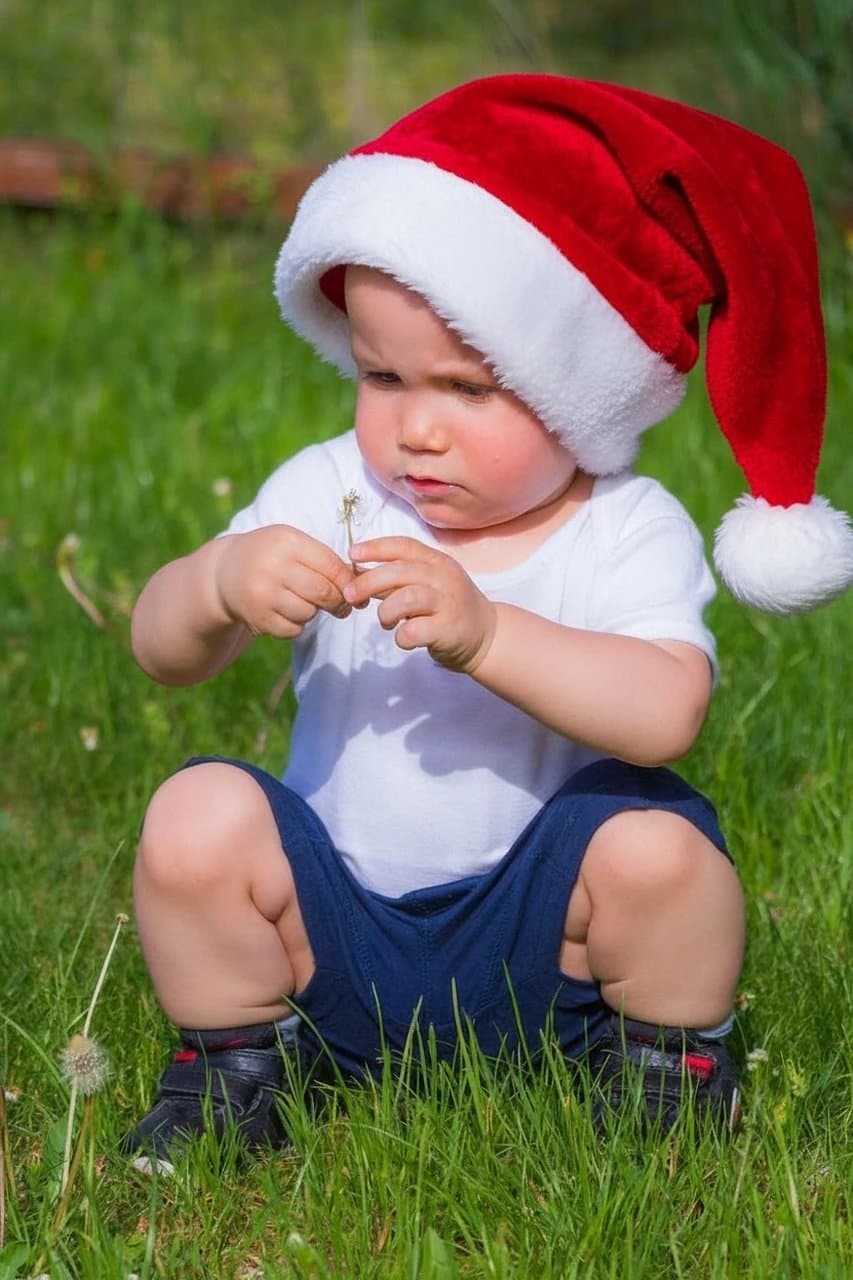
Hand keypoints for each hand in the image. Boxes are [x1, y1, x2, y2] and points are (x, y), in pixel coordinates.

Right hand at [212, 525, 357, 638]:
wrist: (225, 572)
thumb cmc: (271, 556)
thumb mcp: (293, 545)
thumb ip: (325, 560)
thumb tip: (361, 588)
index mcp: (287, 542)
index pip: (332, 567)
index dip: (349, 582)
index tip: (356, 591)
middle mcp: (273, 567)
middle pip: (323, 593)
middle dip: (338, 602)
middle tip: (340, 605)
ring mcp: (263, 594)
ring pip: (308, 613)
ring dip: (313, 612)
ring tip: (302, 601)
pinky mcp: (257, 618)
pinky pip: (293, 630)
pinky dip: (296, 625)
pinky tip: (286, 612)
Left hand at [344, 536, 496, 672]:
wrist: (487, 636)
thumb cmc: (448, 608)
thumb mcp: (427, 584)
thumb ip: (397, 579)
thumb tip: (358, 572)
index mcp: (437, 562)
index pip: (404, 546)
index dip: (376, 547)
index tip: (353, 554)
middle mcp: (445, 578)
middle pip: (400, 571)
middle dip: (368, 582)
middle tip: (350, 595)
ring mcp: (449, 603)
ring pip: (407, 598)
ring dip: (386, 611)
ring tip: (385, 622)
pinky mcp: (449, 630)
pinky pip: (414, 630)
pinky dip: (401, 636)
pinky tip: (404, 639)